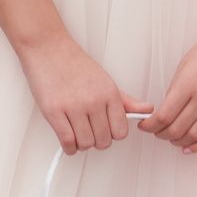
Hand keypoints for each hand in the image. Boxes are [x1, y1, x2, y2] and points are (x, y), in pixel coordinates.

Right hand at [21, 33, 146, 153]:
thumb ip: (126, 101)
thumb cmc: (75, 65)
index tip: (107, 130)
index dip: (113, 134)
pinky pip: (67, 142)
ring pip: (86, 144)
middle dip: (97, 140)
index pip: (121, 131)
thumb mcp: (106, 81)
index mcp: (109, 93)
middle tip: (90, 131)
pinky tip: (68, 139)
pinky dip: (69, 147)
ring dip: (81, 144)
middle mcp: (94, 100)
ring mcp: (73, 107)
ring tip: (78, 133)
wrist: (49, 49)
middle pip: (104, 141)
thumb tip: (147, 110)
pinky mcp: (54, 112)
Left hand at [142, 19, 196, 152]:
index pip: (164, 116)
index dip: (150, 126)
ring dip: (178, 141)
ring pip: (193, 136)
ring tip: (171, 138)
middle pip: (176, 129)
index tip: (145, 125)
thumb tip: (167, 108)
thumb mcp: (185, 64)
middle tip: (156, 131)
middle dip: (161, 134)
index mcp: (188, 85)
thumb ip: (176, 89)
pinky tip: (189, 146)